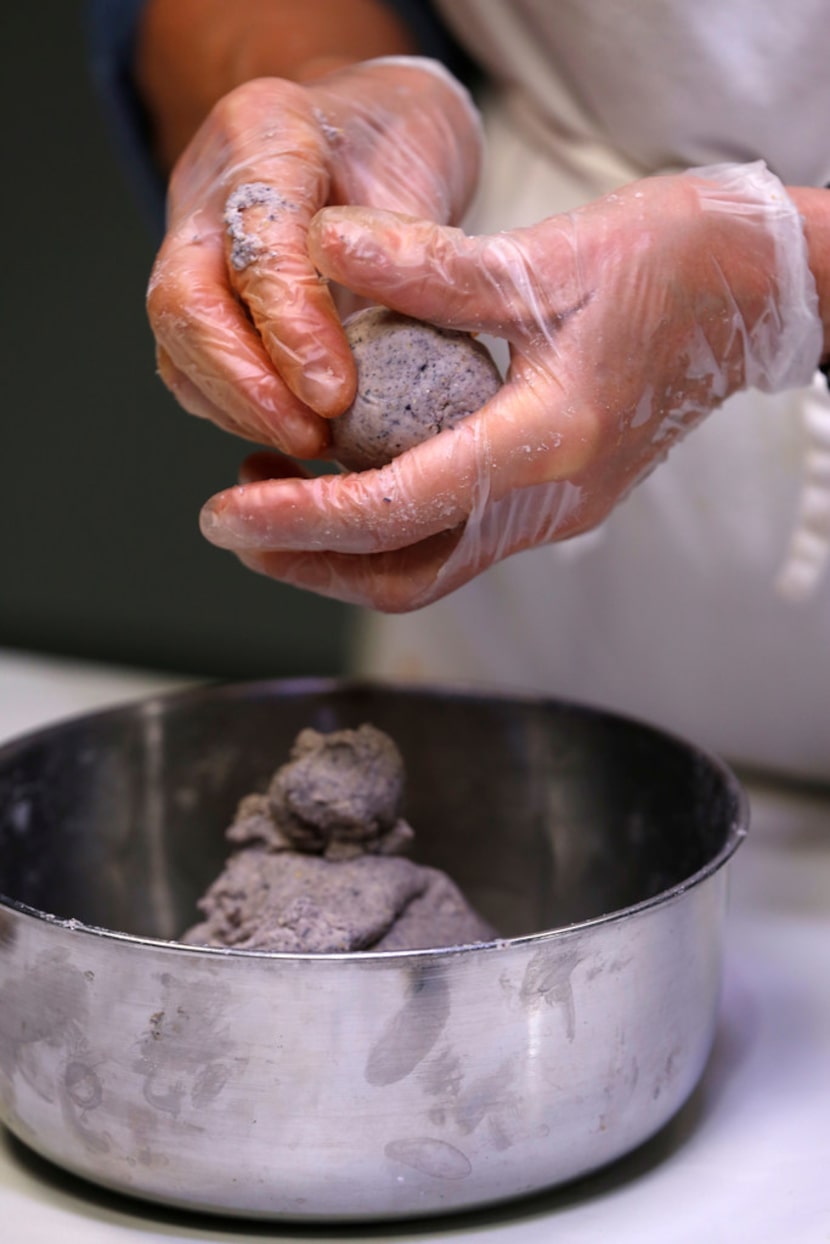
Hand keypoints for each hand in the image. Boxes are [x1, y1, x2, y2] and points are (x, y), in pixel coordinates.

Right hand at [146, 57, 480, 456]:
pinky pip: (192, 364)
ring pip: (178, 342)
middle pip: (184, 302)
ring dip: (239, 408)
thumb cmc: (399, 147)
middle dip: (246, 387)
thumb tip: (393, 362)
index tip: (333, 394)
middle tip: (310, 436)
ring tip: (307, 443)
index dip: (289, 326)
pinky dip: (238, 409)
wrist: (366, 127)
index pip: (256, 242)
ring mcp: (189, 240)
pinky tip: (289, 431)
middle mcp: (209, 188)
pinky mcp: (195, 292)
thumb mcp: (425, 177)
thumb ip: (403, 258)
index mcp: (269, 134)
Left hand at [199, 162, 821, 609]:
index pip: (398, 511)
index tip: (224, 514)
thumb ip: (430, 266)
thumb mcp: (543, 257)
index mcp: (546, 444)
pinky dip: (392, 525)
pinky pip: (460, 536)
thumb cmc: (669, 264)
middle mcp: (552, 500)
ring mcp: (558, 508)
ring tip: (273, 497)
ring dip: (346, 552)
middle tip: (233, 523)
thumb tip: (322, 250)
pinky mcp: (559, 496)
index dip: (301, 521)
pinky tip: (350, 474)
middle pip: (408, 575)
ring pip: (433, 567)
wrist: (756, 293)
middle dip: (310, 562)